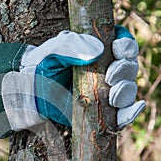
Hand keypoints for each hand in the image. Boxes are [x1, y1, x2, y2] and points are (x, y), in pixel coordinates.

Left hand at [0, 27, 142, 136]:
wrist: (26, 93)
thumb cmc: (39, 68)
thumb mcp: (52, 50)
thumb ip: (72, 45)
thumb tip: (99, 50)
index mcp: (97, 53)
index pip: (122, 46)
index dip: (126, 48)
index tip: (117, 50)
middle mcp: (103, 72)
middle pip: (128, 70)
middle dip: (125, 71)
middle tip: (111, 76)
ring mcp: (101, 93)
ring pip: (127, 91)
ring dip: (127, 92)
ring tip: (113, 94)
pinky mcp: (96, 113)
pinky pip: (119, 115)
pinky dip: (129, 114)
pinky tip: (134, 109)